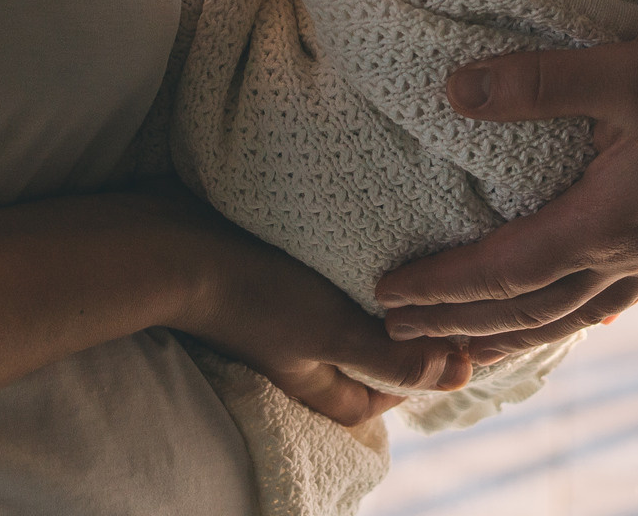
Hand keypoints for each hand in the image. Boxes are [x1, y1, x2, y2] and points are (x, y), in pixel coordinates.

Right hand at [170, 200, 471, 425]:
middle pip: (364, 355)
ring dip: (377, 296)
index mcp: (315, 381)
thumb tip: (455, 377)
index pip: (378, 397)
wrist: (182, 246)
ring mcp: (286, 315)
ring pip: (347, 315)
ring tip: (409, 264)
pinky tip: (366, 240)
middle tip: (435, 295)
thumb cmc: (258, 295)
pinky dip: (351, 267)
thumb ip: (392, 357)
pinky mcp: (276, 275)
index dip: (416, 376)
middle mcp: (301, 354)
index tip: (446, 338)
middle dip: (401, 332)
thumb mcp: (334, 332)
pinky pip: (326, 281)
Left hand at [373, 28, 637, 349]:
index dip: (441, 287)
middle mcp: (624, 259)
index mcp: (604, 224)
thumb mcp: (626, 69)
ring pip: (564, 318)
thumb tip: (455, 91)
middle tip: (396, 334)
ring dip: (505, 336)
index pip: (503, 272)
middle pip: (525, 313)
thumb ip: (539, 82)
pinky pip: (601, 304)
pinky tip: (554, 313)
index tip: (387, 294)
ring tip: (461, 349)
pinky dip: (559, 318)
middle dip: (458, 327)